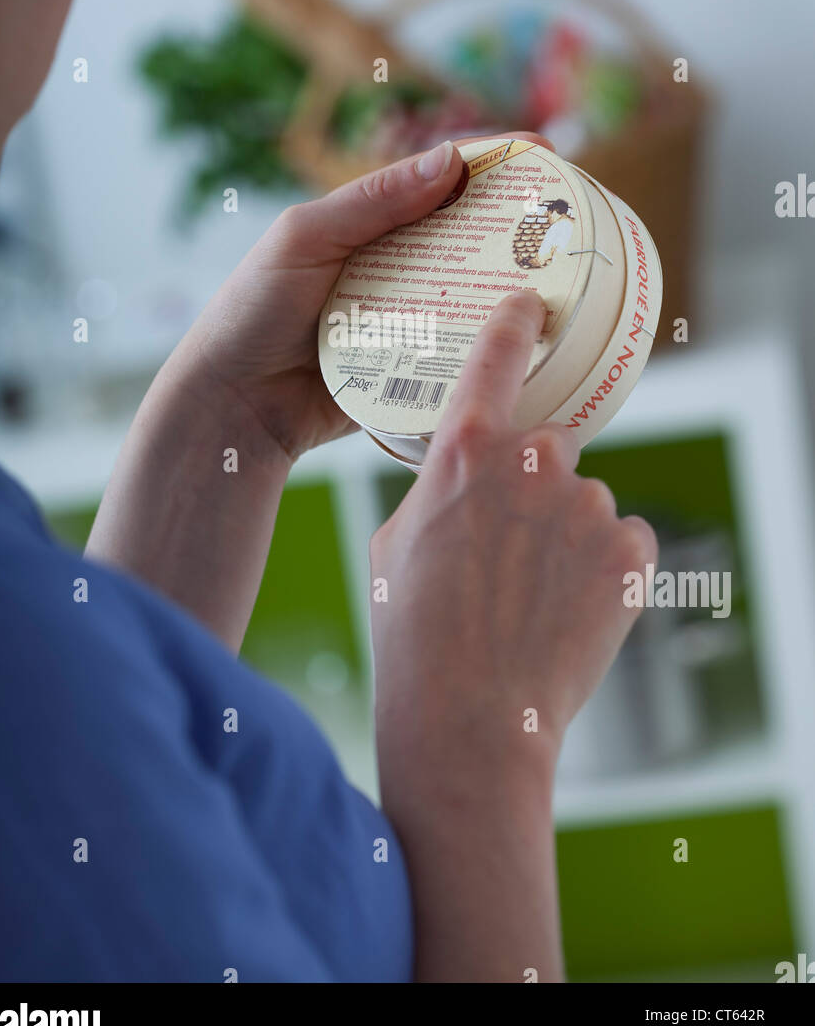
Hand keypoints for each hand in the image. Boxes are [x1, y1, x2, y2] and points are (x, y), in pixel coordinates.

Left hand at [175, 131, 555, 462]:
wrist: (233, 403)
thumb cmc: (253, 309)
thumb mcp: (305, 239)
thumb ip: (371, 203)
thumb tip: (450, 161)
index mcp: (372, 223)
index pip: (442, 179)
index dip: (494, 161)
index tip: (544, 152)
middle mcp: (398, 266)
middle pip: (472, 237)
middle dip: (522, 226)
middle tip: (572, 223)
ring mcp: (410, 318)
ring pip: (475, 296)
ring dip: (516, 287)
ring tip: (569, 282)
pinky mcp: (414, 369)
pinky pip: (461, 354)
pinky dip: (492, 346)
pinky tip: (532, 343)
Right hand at [370, 289, 657, 798]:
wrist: (470, 720)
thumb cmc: (413, 637)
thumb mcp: (395, 541)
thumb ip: (439, 488)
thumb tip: (465, 478)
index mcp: (464, 450)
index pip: (497, 354)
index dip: (516, 323)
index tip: (531, 305)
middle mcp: (532, 463)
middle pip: (549, 445)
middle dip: (534, 486)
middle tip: (508, 553)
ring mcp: (587, 505)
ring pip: (585, 500)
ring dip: (567, 533)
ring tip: (531, 600)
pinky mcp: (630, 550)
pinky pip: (624, 539)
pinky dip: (606, 567)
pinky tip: (568, 611)